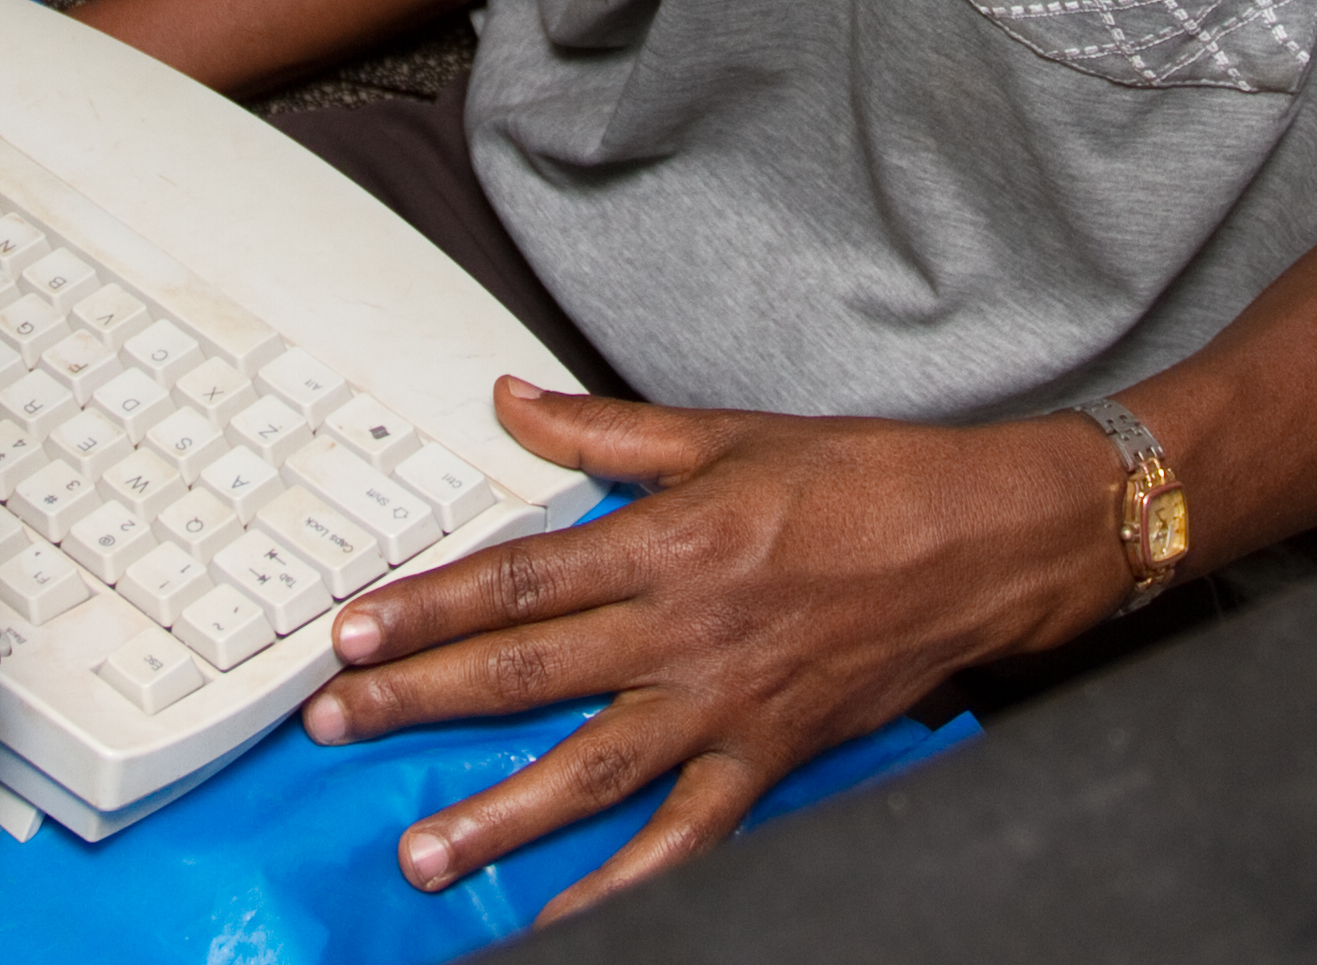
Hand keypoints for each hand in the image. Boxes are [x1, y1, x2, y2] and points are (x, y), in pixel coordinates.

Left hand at [302, 382, 1125, 920]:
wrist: (982, 541)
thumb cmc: (862, 479)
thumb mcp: (725, 433)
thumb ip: (605, 432)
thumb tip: (507, 401)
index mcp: (667, 540)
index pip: (518, 575)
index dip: (428, 605)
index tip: (352, 631)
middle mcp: (684, 628)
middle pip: (528, 673)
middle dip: (421, 703)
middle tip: (334, 727)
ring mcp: (726, 703)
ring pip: (591, 769)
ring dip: (499, 813)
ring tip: (421, 852)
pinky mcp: (771, 757)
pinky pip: (688, 836)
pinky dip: (626, 884)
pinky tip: (564, 916)